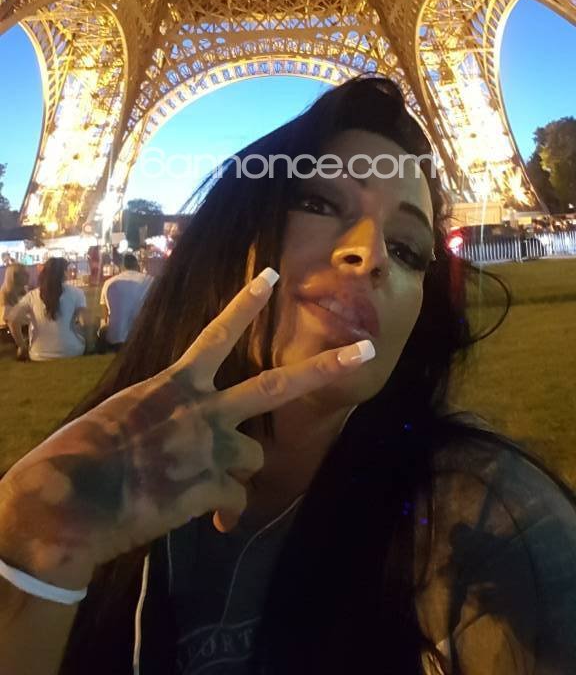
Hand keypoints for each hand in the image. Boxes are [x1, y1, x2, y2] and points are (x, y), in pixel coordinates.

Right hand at [0, 268, 372, 589]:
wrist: (70, 499)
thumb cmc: (80, 455)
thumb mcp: (121, 417)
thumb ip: (157, 416)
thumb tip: (171, 433)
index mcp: (174, 383)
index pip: (217, 333)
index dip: (245, 304)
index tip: (271, 276)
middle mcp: (202, 408)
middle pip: (276, 386)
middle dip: (325, 368)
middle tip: (364, 352)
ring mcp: (211, 448)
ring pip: (253, 458)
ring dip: (235, 472)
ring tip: (204, 487)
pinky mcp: (210, 488)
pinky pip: (236, 503)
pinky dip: (225, 514)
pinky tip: (208, 521)